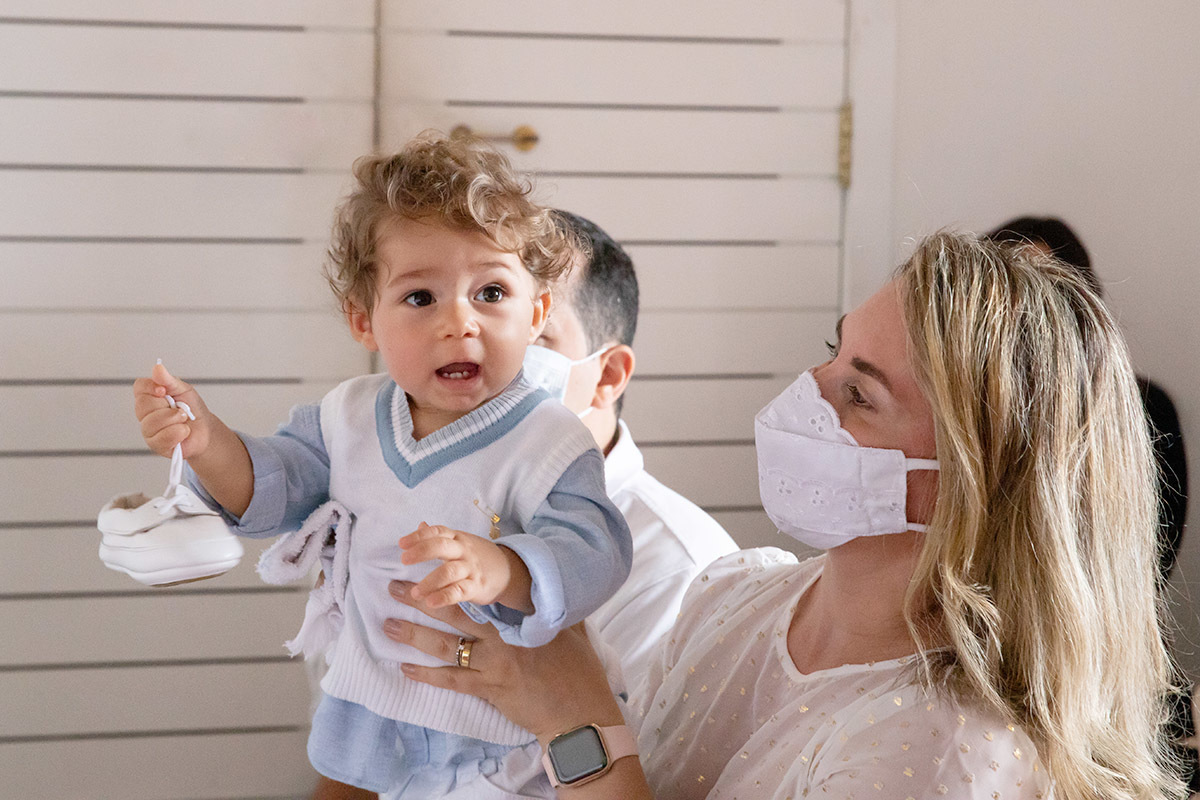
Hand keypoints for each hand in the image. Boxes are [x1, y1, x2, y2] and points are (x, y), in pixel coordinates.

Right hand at [133, 361, 213, 458]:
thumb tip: (157, 367)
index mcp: (149, 396)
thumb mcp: (184, 390)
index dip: (151, 388)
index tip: (164, 391)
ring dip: (175, 420)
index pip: (139, 387)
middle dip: (168, 407)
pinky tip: (183, 432)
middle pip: (143, 406)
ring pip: (152, 423)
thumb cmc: (193, 409)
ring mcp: (148, 430)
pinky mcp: (156, 445)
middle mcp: (145, 414)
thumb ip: (169, 380)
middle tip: (181, 409)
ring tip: (184, 420)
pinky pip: (162, 438)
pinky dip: (178, 433)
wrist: (206, 430)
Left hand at [385, 581, 623, 741]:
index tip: (430, 565)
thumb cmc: (579, 671)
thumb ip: (554, 611)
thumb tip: (552, 591)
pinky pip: (451, 681)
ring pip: (446, 647)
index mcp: (519, 620)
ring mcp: (493, 665)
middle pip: (453, 614)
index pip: (480, 594)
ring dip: (414, 635)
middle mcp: (502, 638)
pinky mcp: (489, 690)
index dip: (452, 579)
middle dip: (420, 599)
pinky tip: (406, 668)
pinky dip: (427, 675)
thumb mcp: (573, 631)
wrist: (578, 713)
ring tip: (388, 625)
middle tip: (393, 587)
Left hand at [398, 522, 529, 609]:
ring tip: (415, 593)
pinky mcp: (476, 587)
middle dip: (422, 551)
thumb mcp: (460, 542)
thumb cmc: (478, 556)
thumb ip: (439, 536)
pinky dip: (444, 597)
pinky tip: (431, 602)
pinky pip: (459, 591)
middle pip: (442, 546)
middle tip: (404, 559)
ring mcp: (470, 569)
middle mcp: (463, 551)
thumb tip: (420, 524)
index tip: (401, 543)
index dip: (419, 536)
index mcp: (457, 539)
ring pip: (449, 572)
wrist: (509, 570)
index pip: (438, 532)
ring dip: (430, 582)